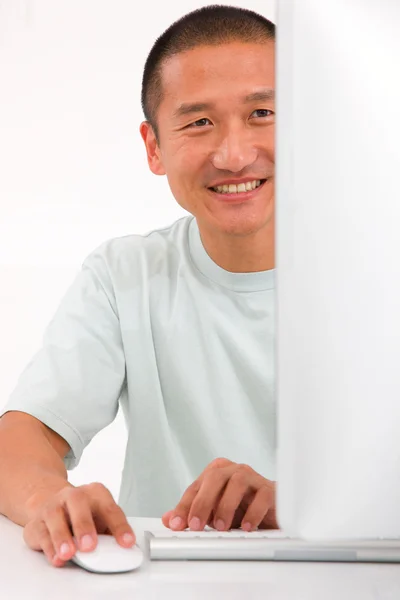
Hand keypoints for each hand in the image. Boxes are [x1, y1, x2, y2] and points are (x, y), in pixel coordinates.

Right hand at [23, 483, 135, 567]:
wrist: (52, 503)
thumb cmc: (83, 514)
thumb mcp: (100, 518)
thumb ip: (109, 532)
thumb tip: (122, 549)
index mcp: (95, 493)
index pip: (110, 508)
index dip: (119, 526)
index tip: (126, 542)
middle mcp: (73, 495)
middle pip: (78, 503)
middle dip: (84, 525)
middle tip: (90, 546)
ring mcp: (53, 506)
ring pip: (54, 516)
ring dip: (62, 537)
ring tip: (69, 554)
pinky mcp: (36, 521)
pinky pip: (40, 532)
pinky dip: (49, 547)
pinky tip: (56, 557)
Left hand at [162, 458, 277, 532]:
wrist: (271, 509)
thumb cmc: (240, 506)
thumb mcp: (213, 511)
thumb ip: (191, 512)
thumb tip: (168, 519)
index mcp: (216, 472)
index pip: (196, 487)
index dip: (184, 506)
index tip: (177, 525)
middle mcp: (233, 470)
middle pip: (215, 477)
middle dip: (203, 502)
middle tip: (197, 525)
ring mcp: (252, 477)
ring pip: (237, 482)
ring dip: (226, 506)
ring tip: (221, 527)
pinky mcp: (269, 490)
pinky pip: (261, 496)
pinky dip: (253, 512)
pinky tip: (246, 527)